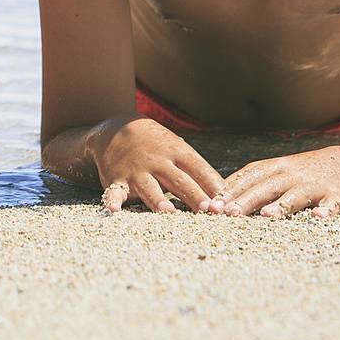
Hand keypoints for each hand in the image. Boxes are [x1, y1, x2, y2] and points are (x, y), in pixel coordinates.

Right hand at [94, 117, 224, 212]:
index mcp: (177, 152)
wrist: (116, 127)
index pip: (200, 169)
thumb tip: (225, 195)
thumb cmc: (156, 144)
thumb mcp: (177, 149)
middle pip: (179, 180)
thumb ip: (196, 170)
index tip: (226, 204)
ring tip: (168, 212)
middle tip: (208, 210)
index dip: (213, 186)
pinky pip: (115, 191)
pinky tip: (113, 210)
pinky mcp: (117, 180)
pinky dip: (113, 200)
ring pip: (150, 187)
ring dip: (159, 200)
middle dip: (194, 195)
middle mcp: (158, 161)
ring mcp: (137, 171)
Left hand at [216, 146, 339, 217]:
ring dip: (281, 206)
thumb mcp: (278, 173)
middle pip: (266, 187)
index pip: (247, 177)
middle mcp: (292, 175)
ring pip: (296, 195)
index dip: (229, 190)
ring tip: (266, 216)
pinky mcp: (338, 197)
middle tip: (228, 214)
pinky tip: (319, 217)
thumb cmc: (304, 174)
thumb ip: (252, 184)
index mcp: (275, 168)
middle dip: (246, 201)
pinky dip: (326, 210)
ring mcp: (315, 185)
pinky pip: (332, 205)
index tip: (211, 205)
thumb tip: (217, 200)